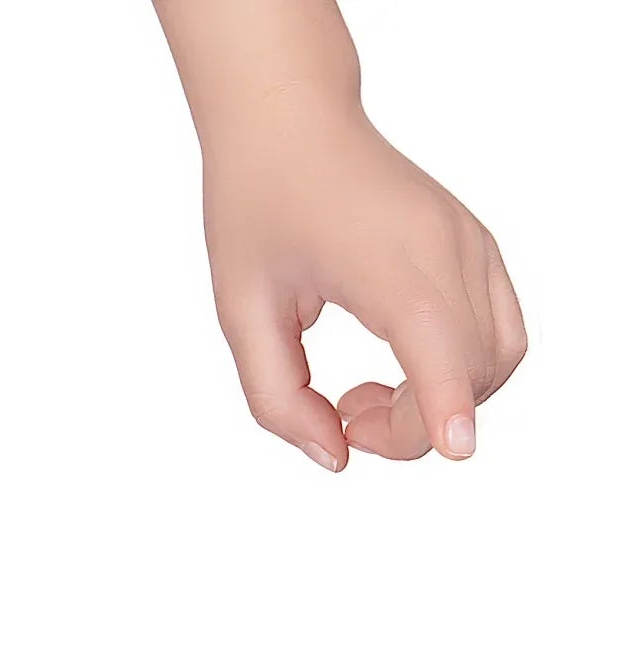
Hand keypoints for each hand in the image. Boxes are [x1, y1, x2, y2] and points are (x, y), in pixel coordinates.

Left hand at [200, 102, 525, 470]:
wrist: (290, 124)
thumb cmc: (258, 209)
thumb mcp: (240, 312)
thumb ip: (277, 397)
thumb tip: (335, 456)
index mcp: (387, 262)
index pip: (440, 347)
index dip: (447, 408)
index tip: (454, 451)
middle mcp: (447, 249)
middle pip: (472, 371)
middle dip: (414, 424)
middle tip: (342, 416)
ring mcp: (471, 244)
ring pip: (497, 356)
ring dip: (440, 399)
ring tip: (360, 394)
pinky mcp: (476, 246)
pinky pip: (496, 330)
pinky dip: (457, 369)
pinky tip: (394, 363)